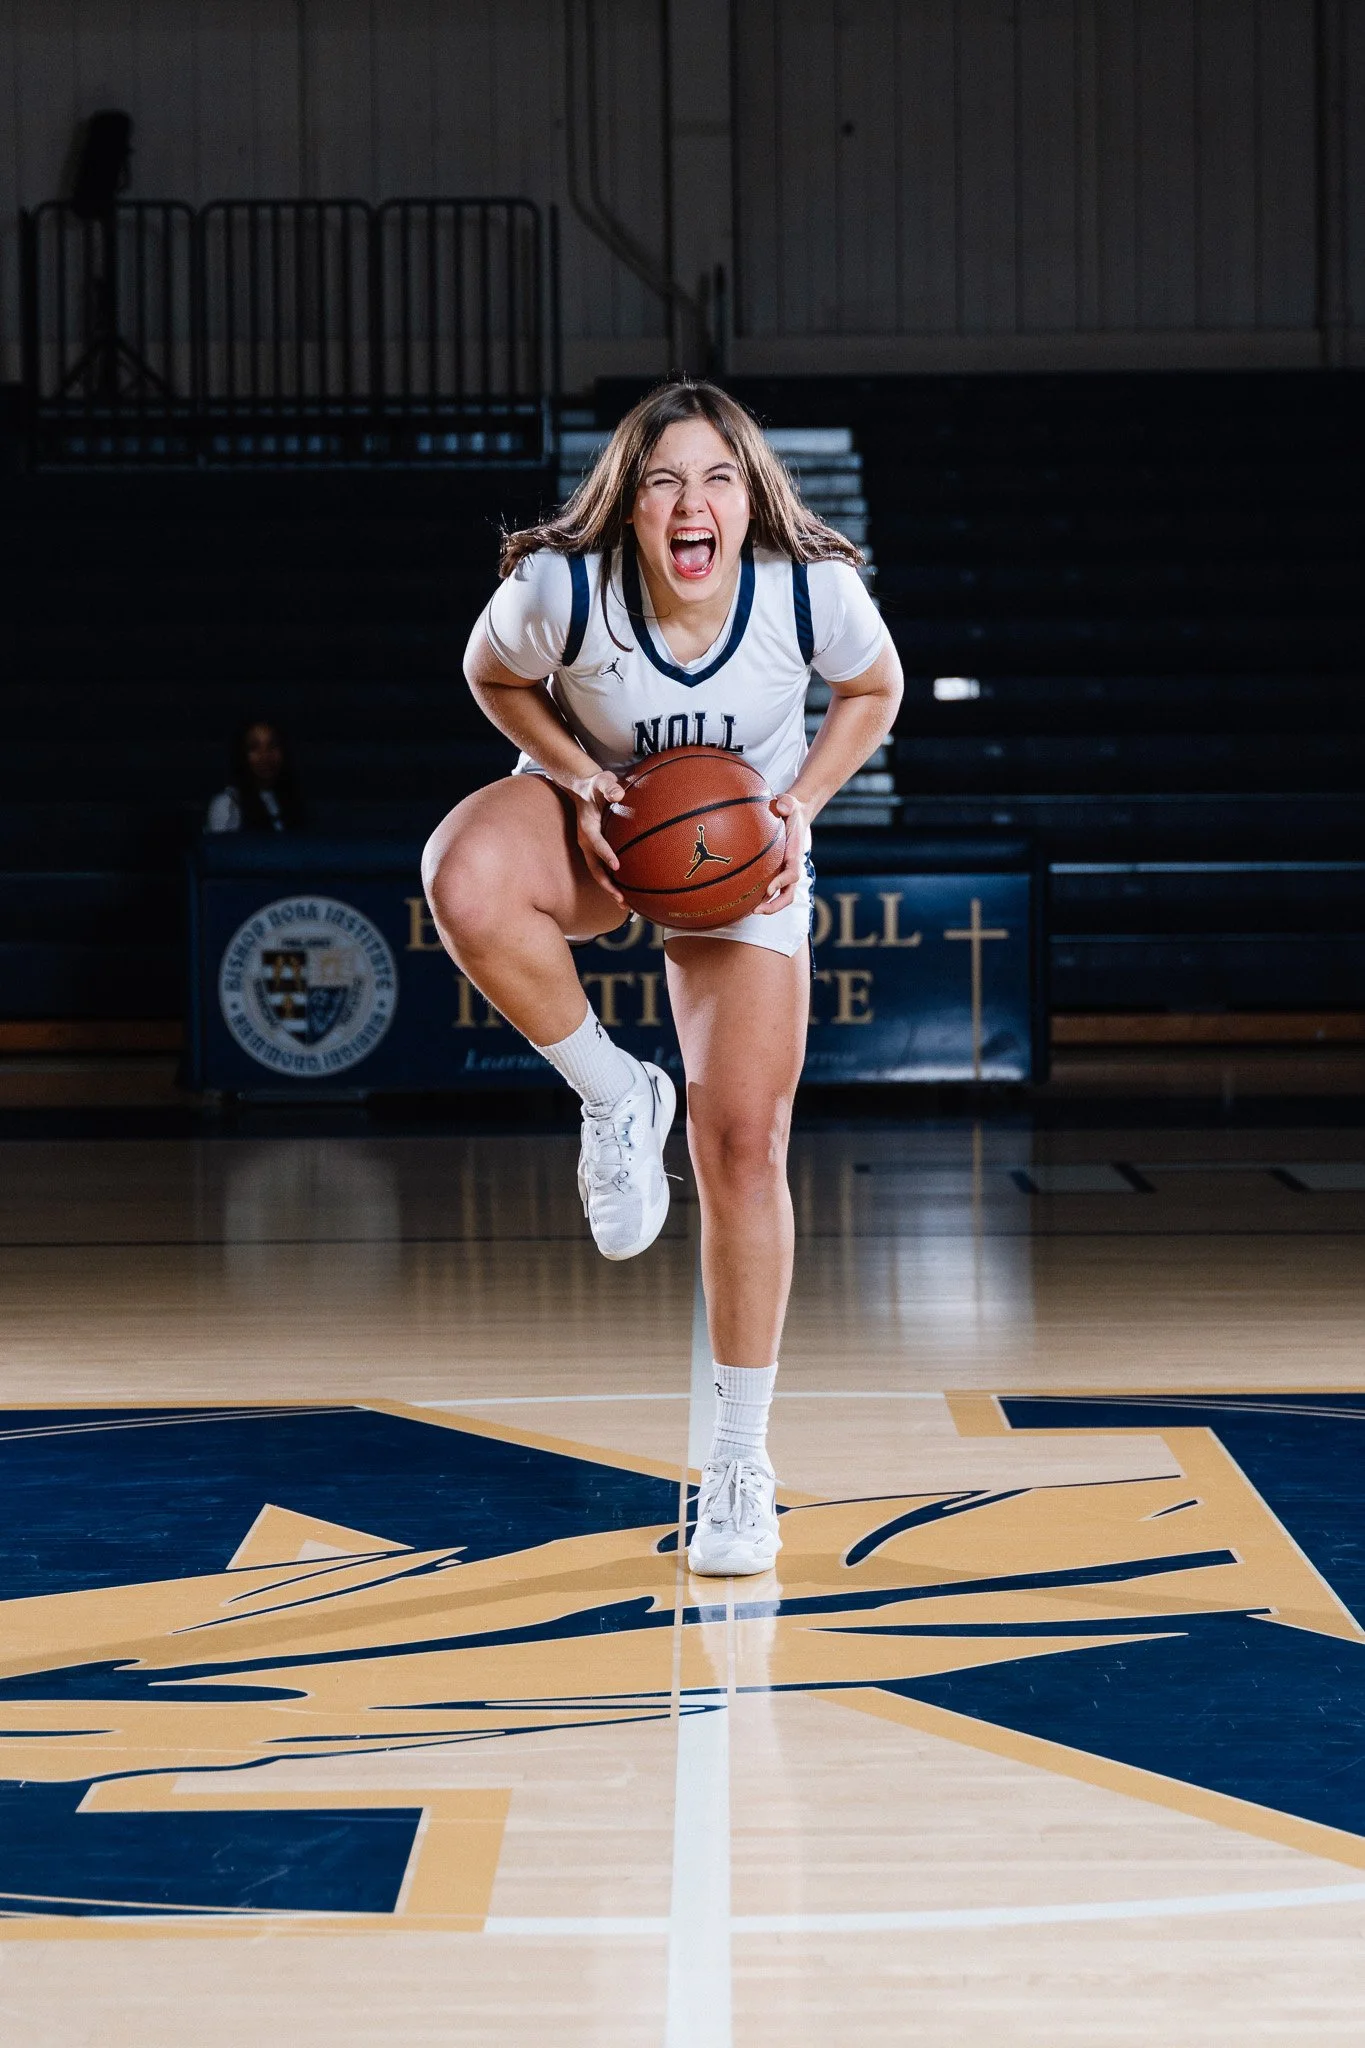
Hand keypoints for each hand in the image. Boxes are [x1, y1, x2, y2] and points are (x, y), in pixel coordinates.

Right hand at [569, 768, 627, 905]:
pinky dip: (614, 881)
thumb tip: (619, 794)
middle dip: (607, 885)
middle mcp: (586, 842)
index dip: (606, 854)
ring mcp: (590, 848)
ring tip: (626, 904)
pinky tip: (628, 892)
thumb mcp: (602, 781)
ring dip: (610, 889)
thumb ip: (610, 787)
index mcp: (587, 827)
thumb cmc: (596, 785)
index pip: (597, 843)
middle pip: (595, 868)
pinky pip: (603, 868)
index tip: (617, 866)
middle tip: (621, 898)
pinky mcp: (596, 850)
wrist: (583, 789)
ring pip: (599, 873)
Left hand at [759, 790, 812, 913]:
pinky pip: (768, 889)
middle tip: (757, 910)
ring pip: (779, 896)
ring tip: (747, 912)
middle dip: (775, 905)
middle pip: (788, 894)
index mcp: (794, 854)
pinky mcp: (775, 872)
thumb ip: (787, 803)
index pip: (793, 873)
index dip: (783, 881)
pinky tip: (740, 900)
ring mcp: (783, 872)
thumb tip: (781, 805)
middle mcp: (790, 867)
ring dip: (766, 906)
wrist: (794, 815)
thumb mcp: (790, 802)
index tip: (770, 887)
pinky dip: (758, 897)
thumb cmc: (789, 809)